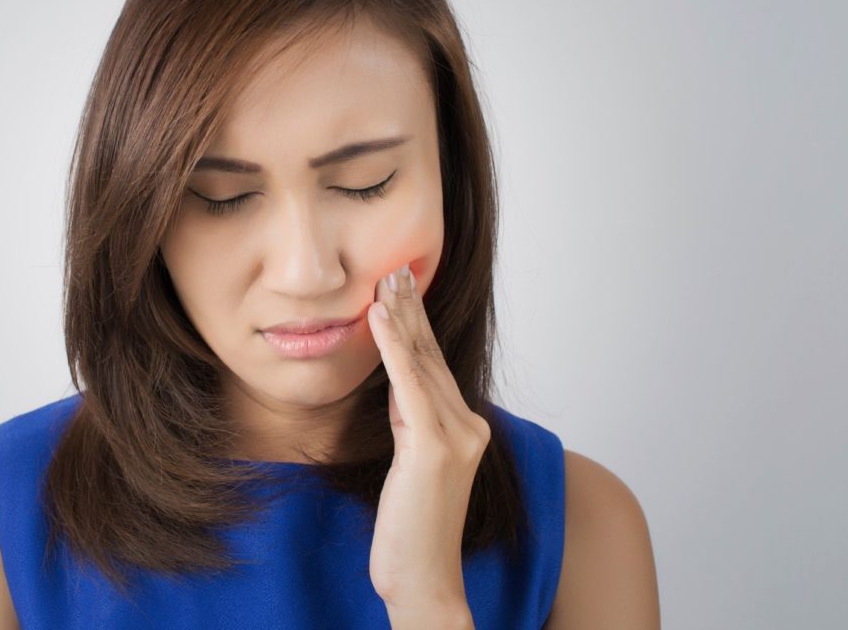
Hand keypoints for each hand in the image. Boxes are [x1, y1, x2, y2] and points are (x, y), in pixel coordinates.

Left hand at [365, 261, 489, 617]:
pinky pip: (410, 387)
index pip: (433, 365)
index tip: (401, 288)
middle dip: (410, 309)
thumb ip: (410, 419)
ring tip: (385, 280)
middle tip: (395, 268)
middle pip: (431, 356)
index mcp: (463, 427)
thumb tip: (396, 380)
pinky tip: (378, 318)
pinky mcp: (435, 448)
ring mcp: (457, 436)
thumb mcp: (410, 461)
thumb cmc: (412, 528)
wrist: (424, 579)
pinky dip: (393, 348)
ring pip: (422, 364)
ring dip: (401, 317)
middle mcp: (468, 425)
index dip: (416, 324)